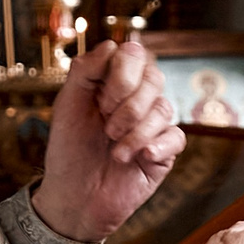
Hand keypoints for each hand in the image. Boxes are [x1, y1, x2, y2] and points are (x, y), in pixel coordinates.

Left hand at [34, 40, 183, 242]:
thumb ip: (85, 70)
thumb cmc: (68, 151)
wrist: (74, 198)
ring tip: (115, 151)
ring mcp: (152, 125)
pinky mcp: (164, 151)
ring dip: (135, 132)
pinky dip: (155, 146)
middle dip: (128, 105)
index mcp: (113, 83)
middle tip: (106, 127)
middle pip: (154, 78)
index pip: (135, 55)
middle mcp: (136, 99)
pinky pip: (176, 137)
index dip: (122, 75)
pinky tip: (138, 158)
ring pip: (164, 108)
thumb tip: (113, 45)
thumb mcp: (67, 104)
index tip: (101, 101)